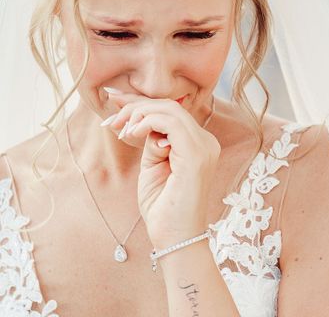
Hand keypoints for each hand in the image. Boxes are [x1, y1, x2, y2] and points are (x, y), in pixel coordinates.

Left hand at [102, 92, 219, 247]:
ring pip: (170, 110)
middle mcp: (207, 142)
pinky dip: (146, 122)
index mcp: (200, 144)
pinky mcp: (195, 155)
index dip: (141, 103)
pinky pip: (169, 123)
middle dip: (136, 106)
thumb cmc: (163, 208)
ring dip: (138, 114)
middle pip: (171, 106)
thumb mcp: (153, 166)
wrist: (174, 239)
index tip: (114, 100)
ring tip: (119, 129)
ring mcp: (204, 147)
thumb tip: (141, 119)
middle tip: (111, 120)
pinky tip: (132, 134)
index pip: (172, 112)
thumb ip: (153, 141)